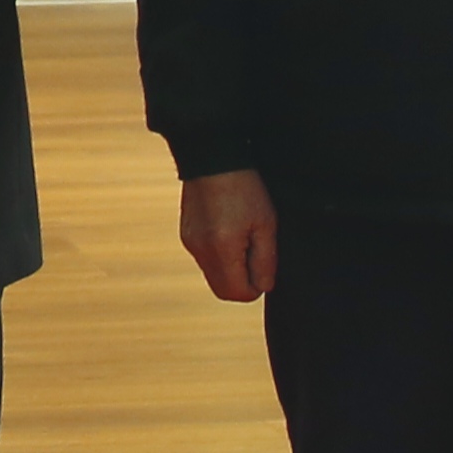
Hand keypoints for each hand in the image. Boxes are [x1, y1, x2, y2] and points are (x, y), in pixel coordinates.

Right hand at [178, 167, 277, 303]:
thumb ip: (265, 260)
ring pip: (213, 275)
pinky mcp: (186, 235)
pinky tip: (227, 229)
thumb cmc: (244, 188)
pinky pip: (204, 258)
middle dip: (241, 282)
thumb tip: (263, 286)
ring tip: (241, 236)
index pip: (238, 293)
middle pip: (222, 290)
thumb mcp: (266, 223)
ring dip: (230, 268)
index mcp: (222, 249)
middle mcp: (201, 251)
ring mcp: (190, 243)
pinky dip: (218, 254)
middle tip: (255, 254)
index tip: (264, 266)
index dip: (256, 287)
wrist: (212, 158)